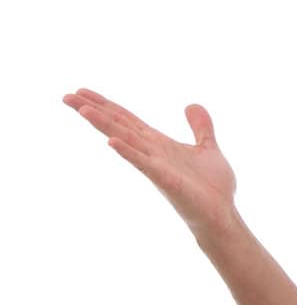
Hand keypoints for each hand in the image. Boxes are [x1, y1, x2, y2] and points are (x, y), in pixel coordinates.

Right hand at [63, 87, 238, 237]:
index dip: (106, 105)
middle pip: (118, 126)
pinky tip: (112, 141)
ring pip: (126, 141)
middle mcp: (152, 152)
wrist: (222, 213)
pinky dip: (128, 152)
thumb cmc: (212, 186)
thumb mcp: (207, 148)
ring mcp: (156, 166)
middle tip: (67, 96)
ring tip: (83, 110)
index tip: (81, 91)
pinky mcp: (166, 180)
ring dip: (105, 125)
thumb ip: (200, 127)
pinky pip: (144, 164)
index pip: (127, 119)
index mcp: (159, 143)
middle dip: (94, 111)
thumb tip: (191, 104)